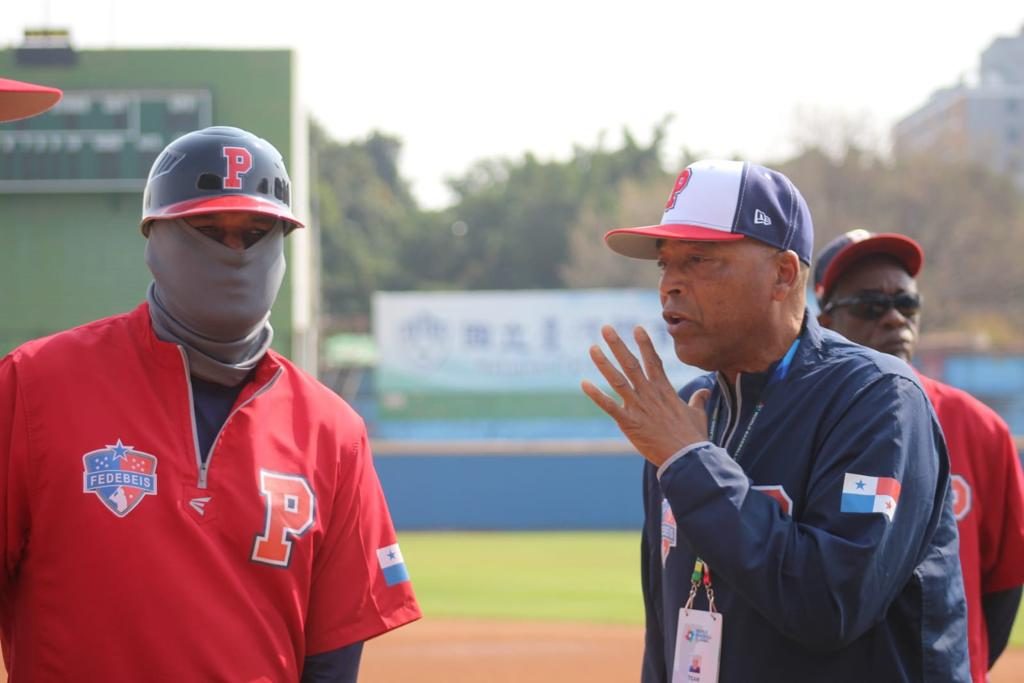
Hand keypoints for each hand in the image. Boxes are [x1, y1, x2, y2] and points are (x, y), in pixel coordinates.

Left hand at [581, 325, 710, 466]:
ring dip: (604, 364)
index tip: (637, 328)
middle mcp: (649, 394)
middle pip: (631, 364)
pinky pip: (609, 406)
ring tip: (592, 348)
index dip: (645, 344)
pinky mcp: (629, 422)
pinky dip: (596, 395)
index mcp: (665, 390)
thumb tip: (705, 391)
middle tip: (605, 328)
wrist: (687, 458)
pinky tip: (584, 383)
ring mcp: (638, 407)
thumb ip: (698, 400)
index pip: (653, 361)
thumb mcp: (698, 414)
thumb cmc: (693, 438)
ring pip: (617, 380)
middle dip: (618, 345)